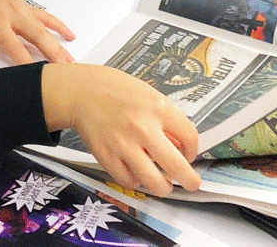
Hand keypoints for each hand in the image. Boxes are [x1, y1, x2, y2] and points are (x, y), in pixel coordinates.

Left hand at [0, 0, 74, 66]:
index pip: (15, 47)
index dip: (26, 63)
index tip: (35, 77)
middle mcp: (13, 16)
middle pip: (38, 37)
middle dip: (52, 54)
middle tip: (64, 70)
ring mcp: (22, 10)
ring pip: (45, 29)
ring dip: (59, 44)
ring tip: (70, 60)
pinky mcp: (24, 5)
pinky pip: (45, 16)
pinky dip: (58, 26)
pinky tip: (69, 35)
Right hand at [41, 64, 200, 195]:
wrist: (82, 91)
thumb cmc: (116, 90)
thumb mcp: (149, 95)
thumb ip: (166, 118)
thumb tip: (179, 145)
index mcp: (158, 108)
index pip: (190, 137)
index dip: (194, 151)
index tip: (190, 155)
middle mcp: (143, 127)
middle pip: (175, 166)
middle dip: (188, 180)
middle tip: (191, 183)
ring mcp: (124, 144)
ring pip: (152, 181)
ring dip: (162, 187)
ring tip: (164, 184)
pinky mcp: (106, 156)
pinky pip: (128, 180)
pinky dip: (136, 181)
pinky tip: (138, 174)